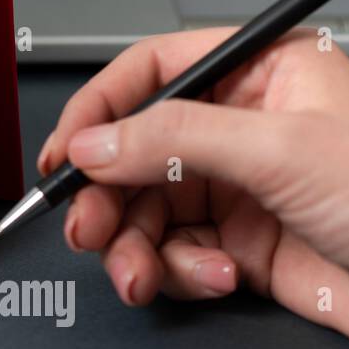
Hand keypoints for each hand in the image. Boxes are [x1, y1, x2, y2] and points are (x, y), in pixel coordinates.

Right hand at [38, 27, 348, 347]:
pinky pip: (174, 251)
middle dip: (106, 193)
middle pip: (134, 148)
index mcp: (259, 73)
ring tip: (136, 270)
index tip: (66, 151)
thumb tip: (96, 142)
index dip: (99, 110)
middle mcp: (242, 126)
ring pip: (144, 208)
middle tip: (86, 224)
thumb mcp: (281, 150)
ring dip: (131, 244)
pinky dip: (177, 270)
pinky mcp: (239, 244)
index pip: (151, 73)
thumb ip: (174, 138)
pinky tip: (210, 276)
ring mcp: (239, 187)